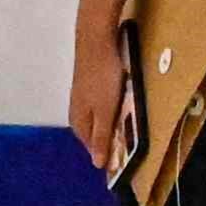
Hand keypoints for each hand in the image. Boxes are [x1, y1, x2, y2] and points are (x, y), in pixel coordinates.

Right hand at [68, 30, 134, 176]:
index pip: (92, 147)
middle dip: (108, 138)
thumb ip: (101, 137)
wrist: (96, 41)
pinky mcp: (88, 84)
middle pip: (93, 133)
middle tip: (129, 140)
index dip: (107, 154)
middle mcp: (76, 111)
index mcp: (79, 122)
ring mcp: (81, 97)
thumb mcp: (105, 112)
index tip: (125, 158)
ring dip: (110, 123)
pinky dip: (110, 109)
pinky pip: (99, 105)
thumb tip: (97, 164)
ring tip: (126, 123)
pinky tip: (119, 103)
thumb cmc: (102, 78)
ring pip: (97, 118)